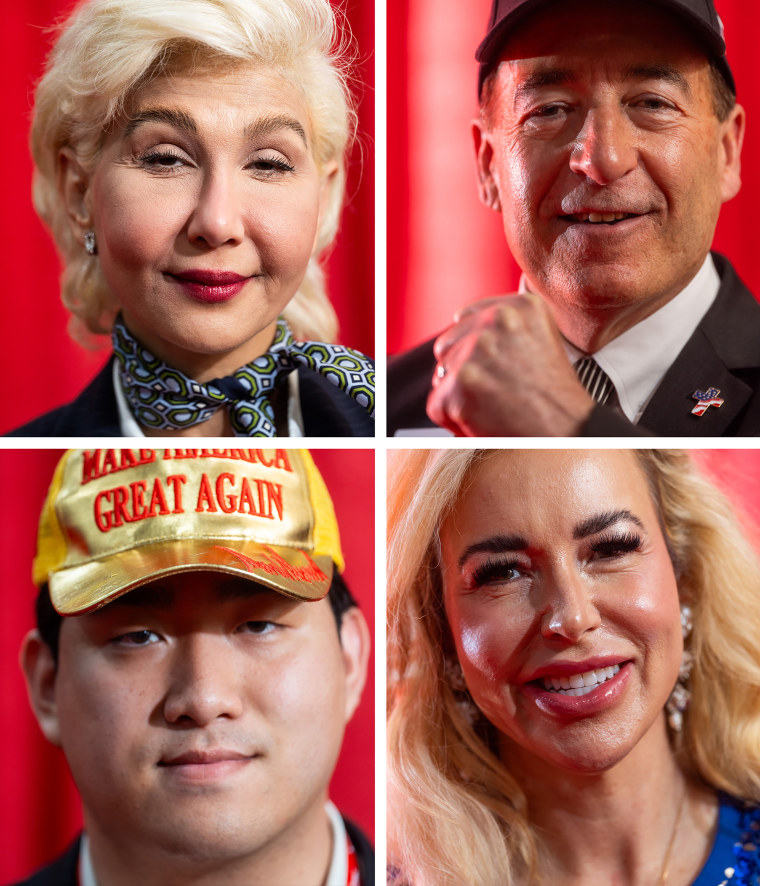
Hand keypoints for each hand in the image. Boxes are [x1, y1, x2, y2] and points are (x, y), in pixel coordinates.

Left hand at [427, 292, 595, 435]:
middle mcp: (498, 321)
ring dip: (458, 396)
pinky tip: (482, 423)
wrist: (569, 433)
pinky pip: (437, 405)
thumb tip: (459, 321)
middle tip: (493, 393)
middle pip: (447, 344)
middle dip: (461, 371)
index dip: (472, 349)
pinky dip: (453, 421)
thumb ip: (505, 327)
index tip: (491, 369)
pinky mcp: (461, 383)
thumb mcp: (542, 340)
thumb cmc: (556, 398)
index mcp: (521, 307)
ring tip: (492, 408)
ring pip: (441, 375)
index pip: (465, 318)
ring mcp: (477, 351)